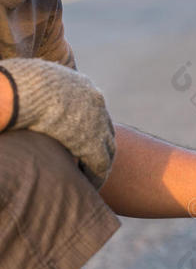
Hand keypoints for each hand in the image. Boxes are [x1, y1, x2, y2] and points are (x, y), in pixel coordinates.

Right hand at [0, 58, 114, 188]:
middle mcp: (95, 101)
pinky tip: (88, 186)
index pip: (93, 110)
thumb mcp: (32, 83)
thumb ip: (39, 92)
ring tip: (88, 179)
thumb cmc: (15, 85)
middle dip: (99, 146)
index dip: (88, 127)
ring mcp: (98, 122)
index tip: (78, 141)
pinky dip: (96, 176)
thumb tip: (24, 94)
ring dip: (99, 164)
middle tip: (89, 162)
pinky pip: (100, 165)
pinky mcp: (92, 142)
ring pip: (107, 148)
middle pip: (105, 128)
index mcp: (81, 84)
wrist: (20, 91)